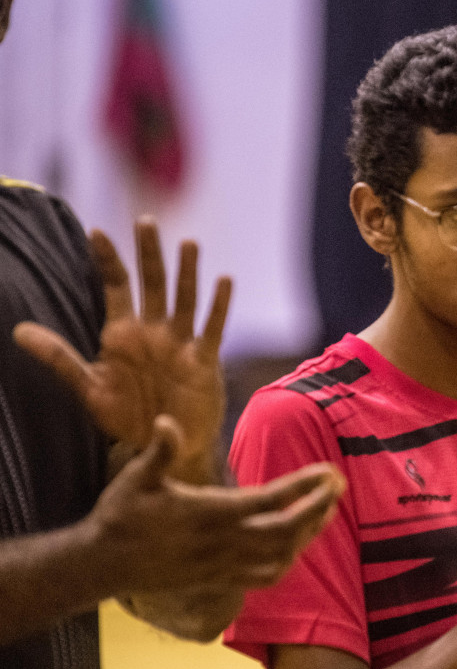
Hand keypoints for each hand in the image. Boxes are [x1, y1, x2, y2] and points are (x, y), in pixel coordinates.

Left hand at [13, 219, 230, 478]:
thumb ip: (58, 356)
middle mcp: (153, 331)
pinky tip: (223, 281)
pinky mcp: (204, 361)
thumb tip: (18, 330)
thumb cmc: (126, 417)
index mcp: (123, 333)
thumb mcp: (88, 388)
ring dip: (186, 272)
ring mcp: (180, 343)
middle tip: (145, 222)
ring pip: (184, 299)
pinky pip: (211, 328)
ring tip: (188, 244)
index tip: (95, 231)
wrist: (162, 446)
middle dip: (148, 253)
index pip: (115, 286)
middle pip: (152, 283)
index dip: (107, 260)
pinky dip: (218, 306)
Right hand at [92, 415, 344, 593]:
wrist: (103, 564)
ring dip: (309, 533)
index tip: (329, 472)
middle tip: (339, 485)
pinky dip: (288, 561)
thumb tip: (168, 421)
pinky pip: (264, 577)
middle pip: (286, 530)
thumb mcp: (135, 478)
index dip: (303, 487)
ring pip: (281, 556)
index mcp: (209, 513)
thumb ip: (159, 452)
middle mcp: (222, 542)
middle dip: (318, 507)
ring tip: (327, 509)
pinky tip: (297, 545)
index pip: (269, 500)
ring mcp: (223, 566)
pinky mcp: (219, 581)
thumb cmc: (120, 515)